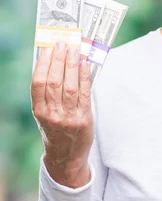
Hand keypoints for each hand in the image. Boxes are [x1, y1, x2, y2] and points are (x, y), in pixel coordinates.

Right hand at [31, 42, 93, 187]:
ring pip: (69, 86)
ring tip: (75, 50)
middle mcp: (52, 114)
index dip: (43, 64)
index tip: (48, 48)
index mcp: (39, 111)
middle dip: (58, 60)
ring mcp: (68, 117)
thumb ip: (48, 93)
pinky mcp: (84, 119)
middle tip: (63, 44)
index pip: (38, 83)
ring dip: (72, 65)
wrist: (67, 156)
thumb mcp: (45, 113)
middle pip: (54, 82)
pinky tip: (85, 64)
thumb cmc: (56, 130)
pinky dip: (84, 77)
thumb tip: (54, 63)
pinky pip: (84, 94)